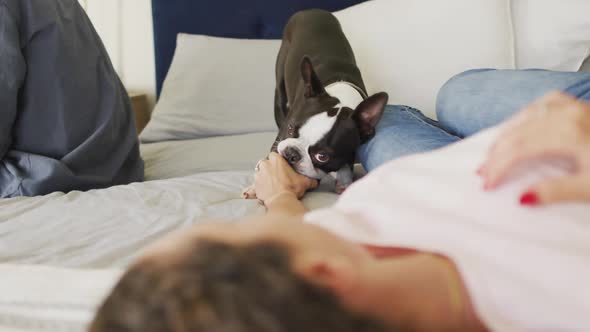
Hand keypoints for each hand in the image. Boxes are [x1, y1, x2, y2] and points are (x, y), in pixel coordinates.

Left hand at [254, 152, 318, 204]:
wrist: (281, 201)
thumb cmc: (290, 190)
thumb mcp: (304, 182)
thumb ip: (310, 179)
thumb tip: (315, 181)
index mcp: (276, 160)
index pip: (274, 155)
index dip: (278, 161)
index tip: (282, 167)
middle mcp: (265, 165)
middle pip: (266, 163)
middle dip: (270, 169)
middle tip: (278, 177)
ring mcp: (258, 176)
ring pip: (260, 173)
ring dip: (264, 178)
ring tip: (272, 185)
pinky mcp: (254, 186)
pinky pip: (254, 186)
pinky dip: (256, 189)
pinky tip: (261, 192)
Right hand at [479, 91, 589, 205]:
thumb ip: (556, 192)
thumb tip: (522, 197)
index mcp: (568, 132)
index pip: (518, 148)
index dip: (498, 166)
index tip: (488, 183)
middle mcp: (567, 113)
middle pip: (517, 131)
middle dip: (496, 154)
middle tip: (484, 172)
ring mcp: (573, 106)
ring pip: (525, 114)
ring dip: (505, 134)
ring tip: (493, 152)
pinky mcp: (579, 106)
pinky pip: (541, 104)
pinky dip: (523, 116)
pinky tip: (518, 125)